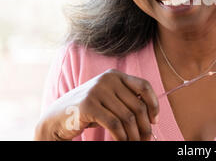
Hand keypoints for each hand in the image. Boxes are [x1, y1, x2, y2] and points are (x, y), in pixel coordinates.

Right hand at [35, 69, 158, 140]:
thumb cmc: (89, 111)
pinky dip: (121, 137)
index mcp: (115, 75)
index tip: (155, 120)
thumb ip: (127, 100)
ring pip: (127, 117)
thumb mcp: (110, 100)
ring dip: (134, 134)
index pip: (144, 86)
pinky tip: (122, 142)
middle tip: (146, 139)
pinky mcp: (88, 105)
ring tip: (135, 143)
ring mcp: (97, 90)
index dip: (153, 104)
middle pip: (137, 105)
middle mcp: (107, 79)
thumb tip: (152, 116)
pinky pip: (114, 124)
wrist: (56, 118)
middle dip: (145, 125)